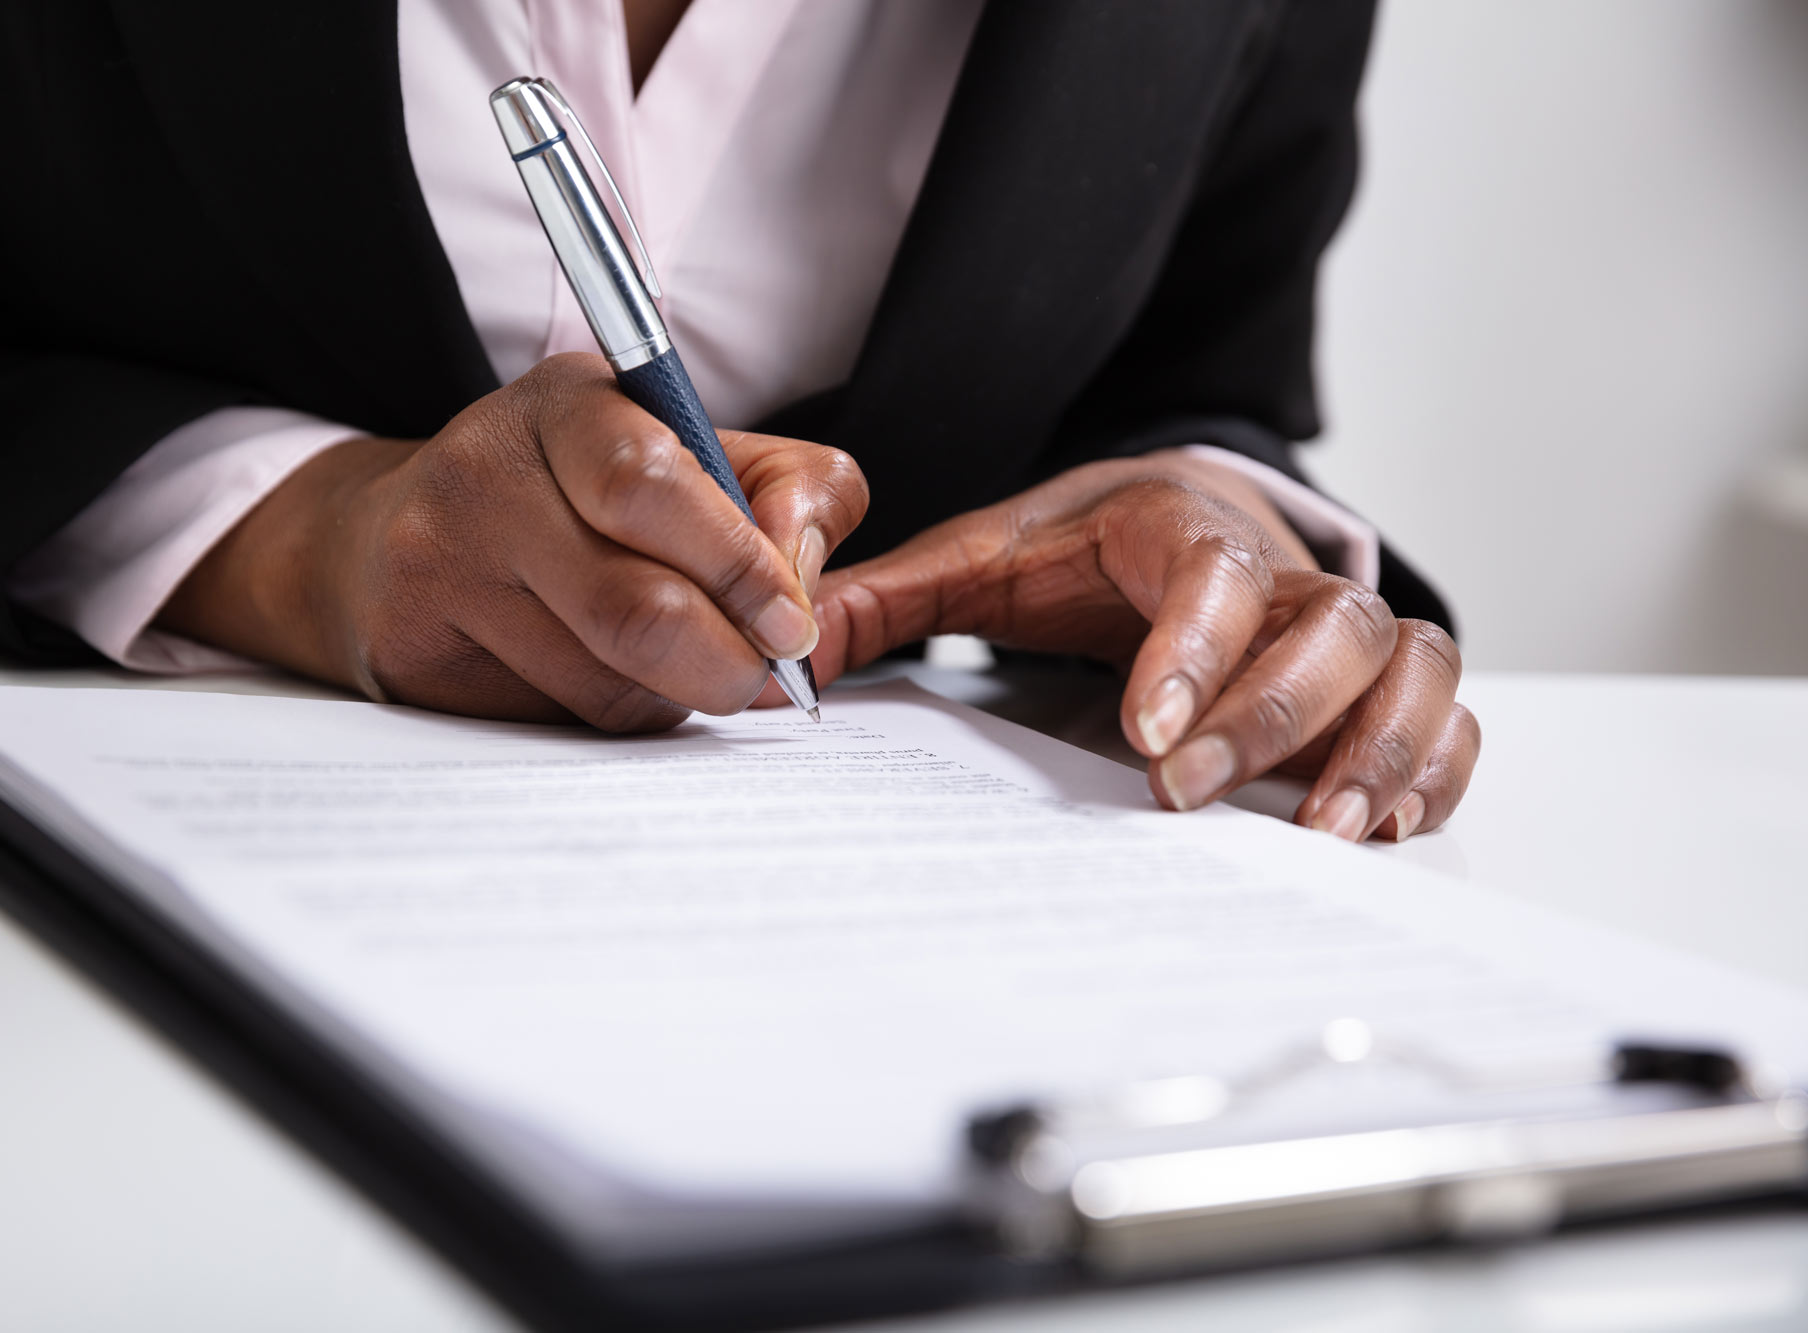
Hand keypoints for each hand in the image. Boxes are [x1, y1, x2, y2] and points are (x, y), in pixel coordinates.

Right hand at [159, 353, 867, 729]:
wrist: (390, 537)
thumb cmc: (585, 494)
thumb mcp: (703, 450)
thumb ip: (796, 491)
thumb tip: (803, 585)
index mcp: (568, 403)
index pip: (648, 486)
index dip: (738, 568)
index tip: (791, 623)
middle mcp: (484, 474)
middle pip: (634, 610)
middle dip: (726, 661)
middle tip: (757, 671)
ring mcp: (435, 565)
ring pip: (602, 683)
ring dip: (671, 694)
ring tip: (675, 660)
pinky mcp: (412, 651)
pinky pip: (553, 720)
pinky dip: (609, 715)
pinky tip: (602, 673)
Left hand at [805, 454, 1477, 840]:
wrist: (1168, 505)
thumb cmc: (1077, 547)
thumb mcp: (979, 559)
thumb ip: (886, 600)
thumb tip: (787, 651)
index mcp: (1177, 527)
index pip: (1211, 573)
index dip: (1195, 649)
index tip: (1148, 734)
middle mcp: (1279, 570)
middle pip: (1330, 624)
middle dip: (1274, 714)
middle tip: (1188, 796)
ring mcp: (1342, 621)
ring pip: (1412, 662)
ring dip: (1383, 745)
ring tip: (1329, 830)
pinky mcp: (1378, 676)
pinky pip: (1446, 712)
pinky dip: (1433, 767)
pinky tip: (1376, 828)